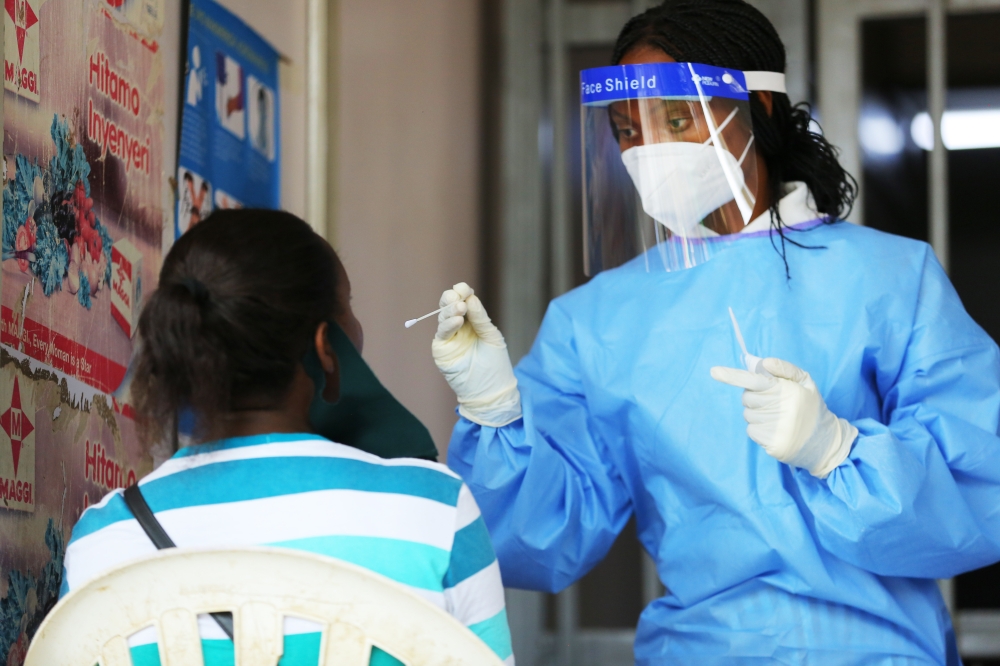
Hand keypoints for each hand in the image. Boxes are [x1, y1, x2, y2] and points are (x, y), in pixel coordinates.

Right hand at [432, 283, 520, 426]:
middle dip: (452, 298)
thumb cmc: (495, 364)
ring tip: (460, 307)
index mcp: (471, 322)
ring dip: (450, 310)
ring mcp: (448, 339)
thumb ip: (480, 318)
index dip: (462, 292)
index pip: (463, 301)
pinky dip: (448, 325)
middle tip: (458, 293)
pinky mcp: (441, 350)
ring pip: (443, 318)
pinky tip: (456, 320)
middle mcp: (457, 328)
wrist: (491, 390)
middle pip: (448, 307)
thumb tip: (470, 297)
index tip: (465, 287)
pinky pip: (442, 334)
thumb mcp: (491, 336)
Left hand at [710, 357, 857, 477]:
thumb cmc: (811, 408)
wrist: (824, 442)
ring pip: (747, 415)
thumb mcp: (806, 383)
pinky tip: (776, 429)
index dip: (733, 376)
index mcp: (788, 390)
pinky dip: (759, 429)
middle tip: (774, 402)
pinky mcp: (771, 443)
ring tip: (778, 418)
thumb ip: (784, 369)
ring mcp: (775, 428)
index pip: (756, 380)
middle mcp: (781, 408)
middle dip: (755, 398)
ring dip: (757, 414)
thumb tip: (760, 362)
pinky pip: (751, 431)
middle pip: (747, 397)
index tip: (714, 371)